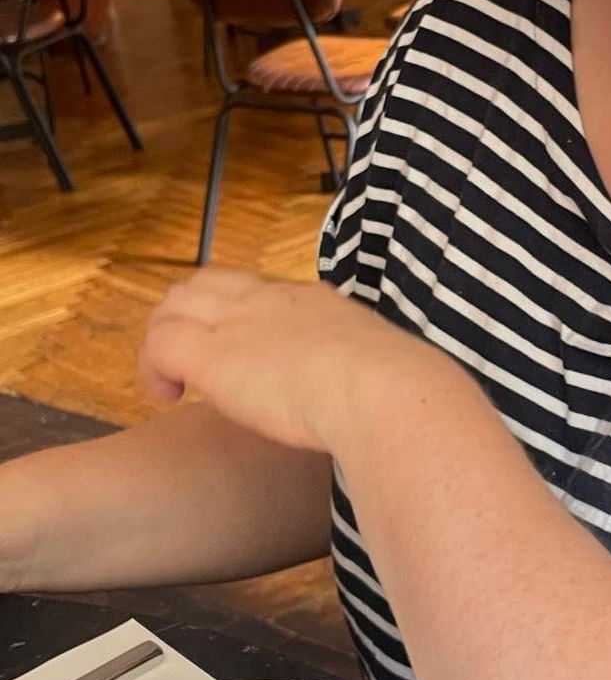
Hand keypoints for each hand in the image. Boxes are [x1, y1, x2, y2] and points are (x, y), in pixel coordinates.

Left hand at [137, 269, 426, 453]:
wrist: (381, 390)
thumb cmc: (389, 390)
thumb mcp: (373, 363)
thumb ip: (354, 366)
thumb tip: (362, 389)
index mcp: (309, 300)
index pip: (251, 288)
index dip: (229, 314)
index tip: (236, 353)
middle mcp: (268, 300)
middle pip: (203, 282)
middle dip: (185, 317)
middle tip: (188, 365)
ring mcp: (238, 323)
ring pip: (173, 303)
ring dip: (163, 339)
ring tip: (172, 383)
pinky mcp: (213, 357)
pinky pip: (159, 344)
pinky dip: (152, 368)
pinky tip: (168, 397)